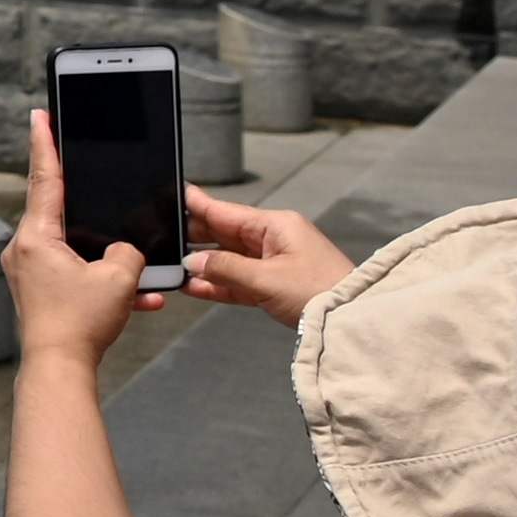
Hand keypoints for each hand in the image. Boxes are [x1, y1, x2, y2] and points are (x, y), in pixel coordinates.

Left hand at [6, 112, 151, 365]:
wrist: (59, 370)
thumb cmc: (79, 324)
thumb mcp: (118, 278)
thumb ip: (128, 251)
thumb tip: (125, 249)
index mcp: (36, 236)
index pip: (45, 178)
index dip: (46, 144)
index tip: (40, 115)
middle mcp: (25, 249)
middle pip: (64, 214)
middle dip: (93, 207)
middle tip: (99, 177)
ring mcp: (30, 272)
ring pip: (78, 250)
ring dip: (110, 260)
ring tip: (139, 275)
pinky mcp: (41, 293)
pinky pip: (78, 277)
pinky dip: (106, 284)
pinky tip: (141, 298)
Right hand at [174, 190, 346, 325]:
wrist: (355, 320)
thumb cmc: (319, 292)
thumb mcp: (266, 279)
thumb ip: (224, 269)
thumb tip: (192, 263)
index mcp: (276, 225)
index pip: (226, 211)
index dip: (197, 205)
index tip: (172, 196)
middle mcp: (274, 239)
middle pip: (225, 234)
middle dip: (195, 240)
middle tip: (161, 240)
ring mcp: (276, 262)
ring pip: (230, 259)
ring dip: (204, 267)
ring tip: (173, 269)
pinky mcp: (276, 285)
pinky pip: (240, 280)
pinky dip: (220, 284)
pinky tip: (195, 287)